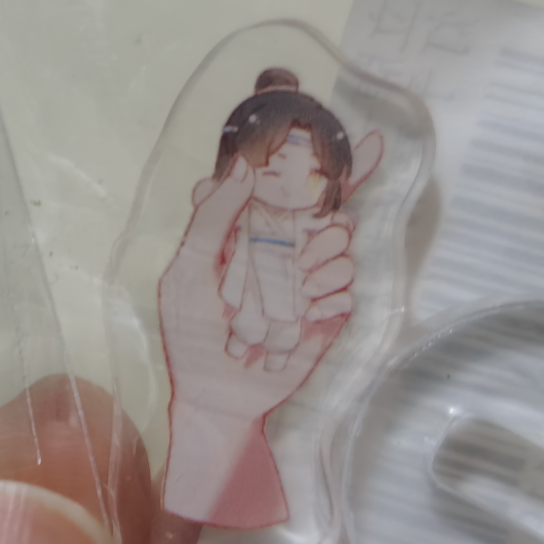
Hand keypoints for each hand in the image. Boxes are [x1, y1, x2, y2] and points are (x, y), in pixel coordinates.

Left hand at [158, 178, 356, 426]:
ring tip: (294, 291)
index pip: (288, 181)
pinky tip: (303, 317)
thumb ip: (211, 219)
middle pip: (327, 205)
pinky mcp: (327, 311)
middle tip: (296, 251)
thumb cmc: (191, 335)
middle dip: (321, 220)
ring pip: (344, 243)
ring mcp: (308, 277)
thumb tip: (242, 165)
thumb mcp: (186, 273)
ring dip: (321, 262)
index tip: (357, 143)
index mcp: (248, 228)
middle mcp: (283, 246)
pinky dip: (327, 298)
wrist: (217, 400)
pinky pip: (348, 287)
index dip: (320, 157)